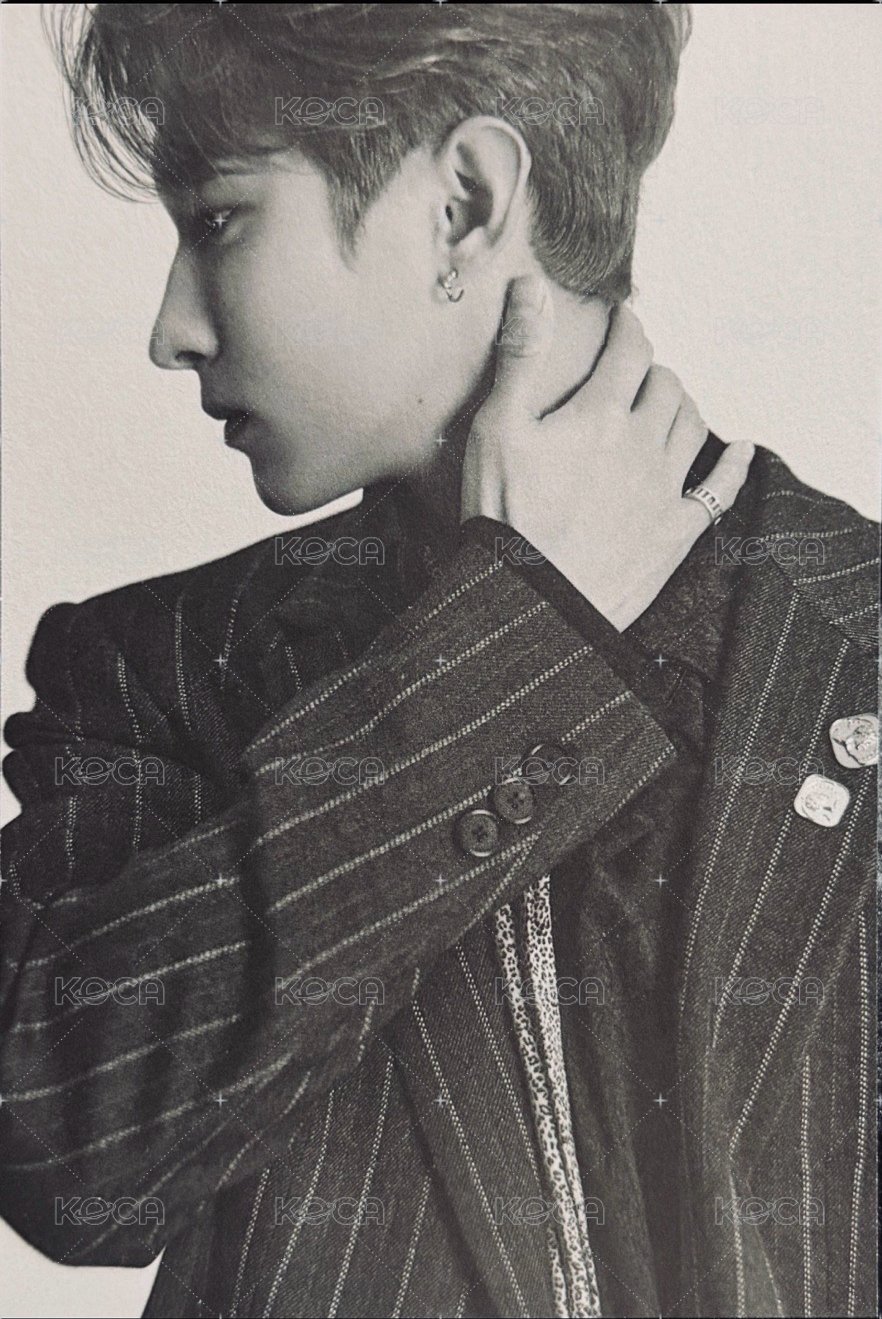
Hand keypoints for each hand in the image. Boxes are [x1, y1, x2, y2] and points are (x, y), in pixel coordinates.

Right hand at [460, 274, 753, 630]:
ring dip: (683, 406)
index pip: (629, 350)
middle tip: (634, 370)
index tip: (623, 320)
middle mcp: (643, 444)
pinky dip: (733, 466)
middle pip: (666, 385)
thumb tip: (532, 288)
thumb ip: (520, 356)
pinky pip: (718, 491)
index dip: (628, 327)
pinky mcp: (674, 533)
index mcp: (601, 413)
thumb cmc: (505, 515)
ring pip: (693, 426)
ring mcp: (664, 489)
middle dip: (652, 369)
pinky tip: (742, 452)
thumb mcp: (496, 428)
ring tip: (667, 402)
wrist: (531, 602)